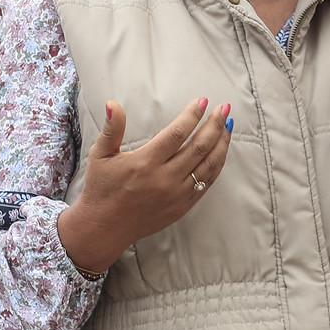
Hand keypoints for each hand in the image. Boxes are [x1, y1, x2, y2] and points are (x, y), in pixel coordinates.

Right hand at [57, 97, 231, 274]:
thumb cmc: (101, 188)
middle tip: (224, 108)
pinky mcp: (182, 207)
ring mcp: (176, 194)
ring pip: (208, 165)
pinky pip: (207, 183)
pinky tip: (221, 152)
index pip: (177, 133)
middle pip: (199, 147)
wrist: (104, 227)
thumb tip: (113, 103)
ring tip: (228, 126)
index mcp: (145, 163)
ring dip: (222, 144)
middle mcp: (164, 179)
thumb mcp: (100, 155)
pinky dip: (217, 165)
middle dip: (215, 125)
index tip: (203, 101)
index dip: (192, 115)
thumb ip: (112, 128)